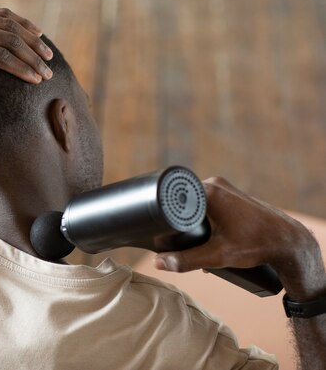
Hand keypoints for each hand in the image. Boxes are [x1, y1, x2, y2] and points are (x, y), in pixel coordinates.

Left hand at [0, 4, 53, 91]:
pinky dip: (21, 23)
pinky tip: (35, 33)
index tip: (36, 81)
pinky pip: (1, 13)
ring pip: (9, 24)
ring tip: (49, 56)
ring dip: (31, 40)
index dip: (20, 69)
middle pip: (9, 39)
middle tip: (48, 73)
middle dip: (32, 57)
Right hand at [154, 177, 325, 298]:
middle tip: (188, 242)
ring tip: (202, 240)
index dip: (167, 216)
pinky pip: (209, 202)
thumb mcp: (217, 256)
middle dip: (183, 222)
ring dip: (196, 220)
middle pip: (185, 201)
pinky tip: (212, 233)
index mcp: (208, 191)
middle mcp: (216, 184)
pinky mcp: (233, 194)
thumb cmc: (256, 245)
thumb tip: (159, 263)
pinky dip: (207, 217)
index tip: (167, 234)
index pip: (174, 199)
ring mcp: (225, 187)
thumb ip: (186, 261)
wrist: (288, 242)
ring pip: (198, 203)